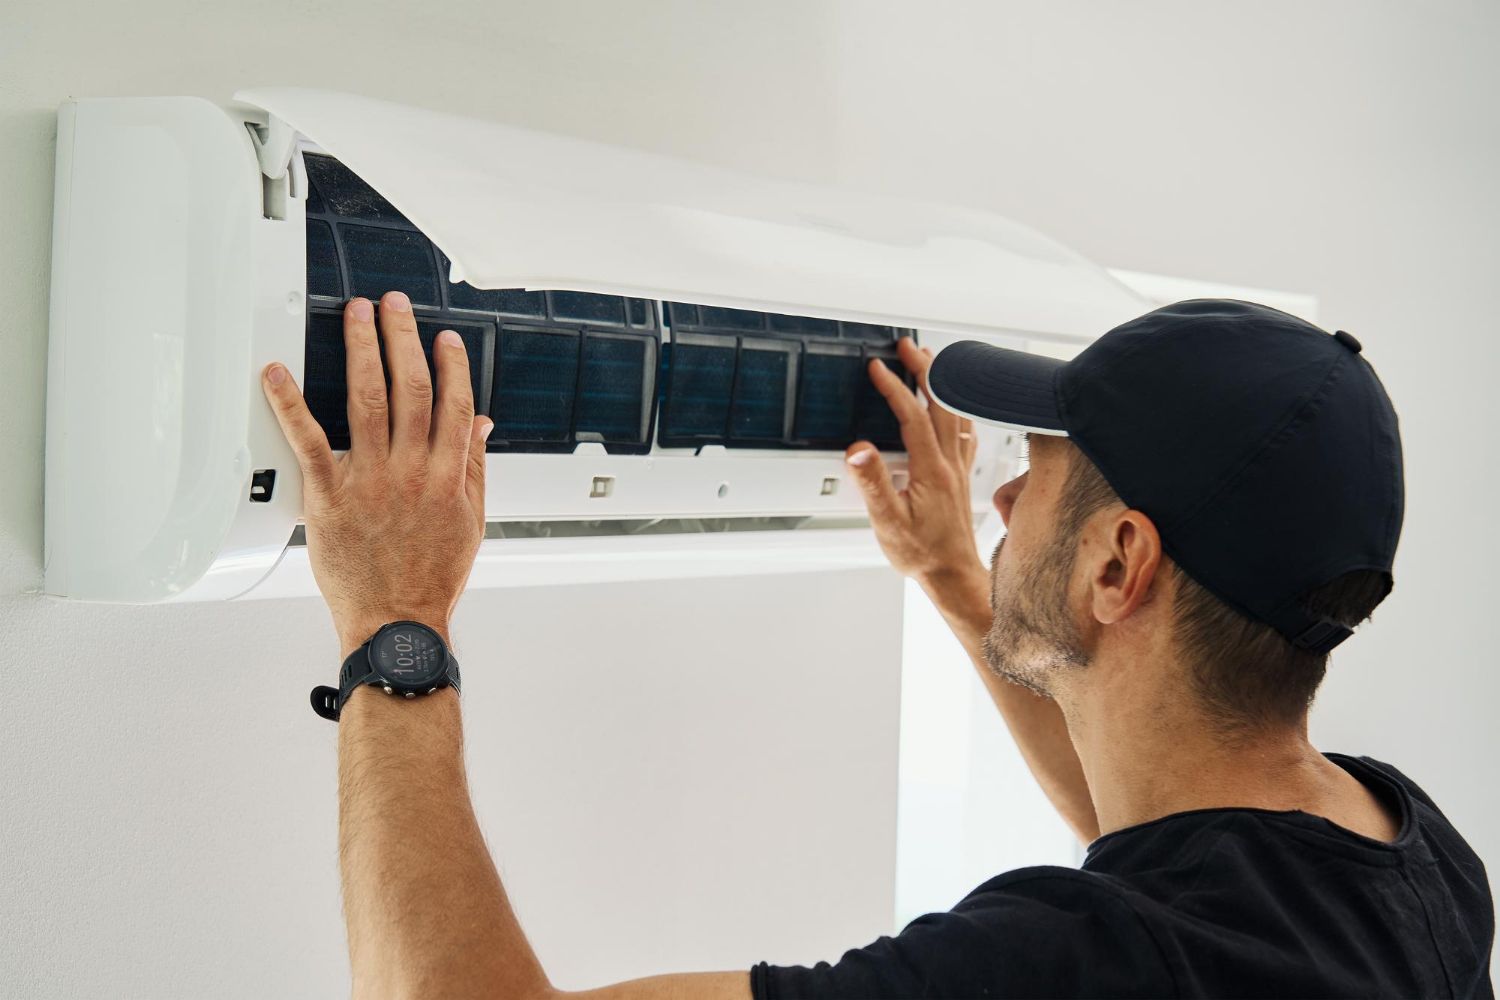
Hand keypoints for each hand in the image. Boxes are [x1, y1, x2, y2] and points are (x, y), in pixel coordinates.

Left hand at [261, 292, 491, 656]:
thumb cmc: (431, 577)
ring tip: (356, 315)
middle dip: (403, 338)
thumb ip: (475, 467)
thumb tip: (482, 426)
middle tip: (393, 305)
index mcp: (447, 475)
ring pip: (368, 399)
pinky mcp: (331, 496)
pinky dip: (291, 402)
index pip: (455, 404)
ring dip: (362, 349)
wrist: (397, 621)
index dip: (452, 366)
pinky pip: (309, 440)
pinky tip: (278, 373)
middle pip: (411, 388)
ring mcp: (371, 480)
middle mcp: (412, 470)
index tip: (446, 338)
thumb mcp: (471, 521)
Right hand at [845, 337, 988, 598]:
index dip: (895, 388)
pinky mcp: (961, 478)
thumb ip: (873, 484)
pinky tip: (956, 409)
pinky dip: (959, 410)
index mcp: (930, 470)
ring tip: (930, 363)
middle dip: (924, 370)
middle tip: (908, 347)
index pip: (913, 417)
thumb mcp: (887, 521)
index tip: (879, 368)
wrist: (952, 575)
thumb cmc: (922, 553)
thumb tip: (858, 448)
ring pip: (956, 413)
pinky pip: (964, 433)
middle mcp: (949, 464)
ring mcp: (958, 469)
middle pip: (941, 404)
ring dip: (943, 384)